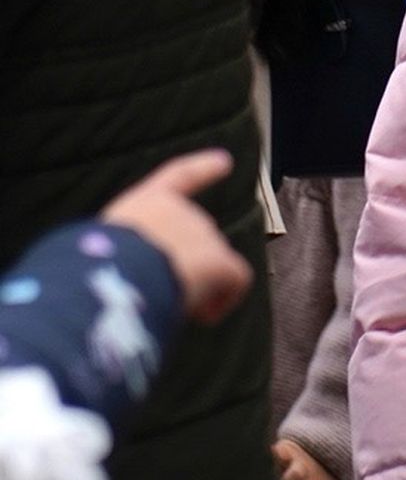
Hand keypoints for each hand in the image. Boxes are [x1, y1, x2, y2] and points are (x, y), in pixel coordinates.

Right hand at [102, 152, 251, 327]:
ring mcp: (204, 233)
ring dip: (195, 289)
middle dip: (182, 267)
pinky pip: (236, 281)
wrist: (119, 275)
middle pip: (192, 239)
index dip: (203, 168)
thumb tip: (134, 280)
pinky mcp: (221, 261)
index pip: (179, 177)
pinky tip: (204, 317)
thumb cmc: (95, 270)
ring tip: (168, 309)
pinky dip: (224, 300)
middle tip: (158, 294)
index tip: (225, 161)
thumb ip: (126, 252)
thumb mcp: (101, 251)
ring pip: (210, 266)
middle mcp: (181, 211)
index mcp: (147, 202)